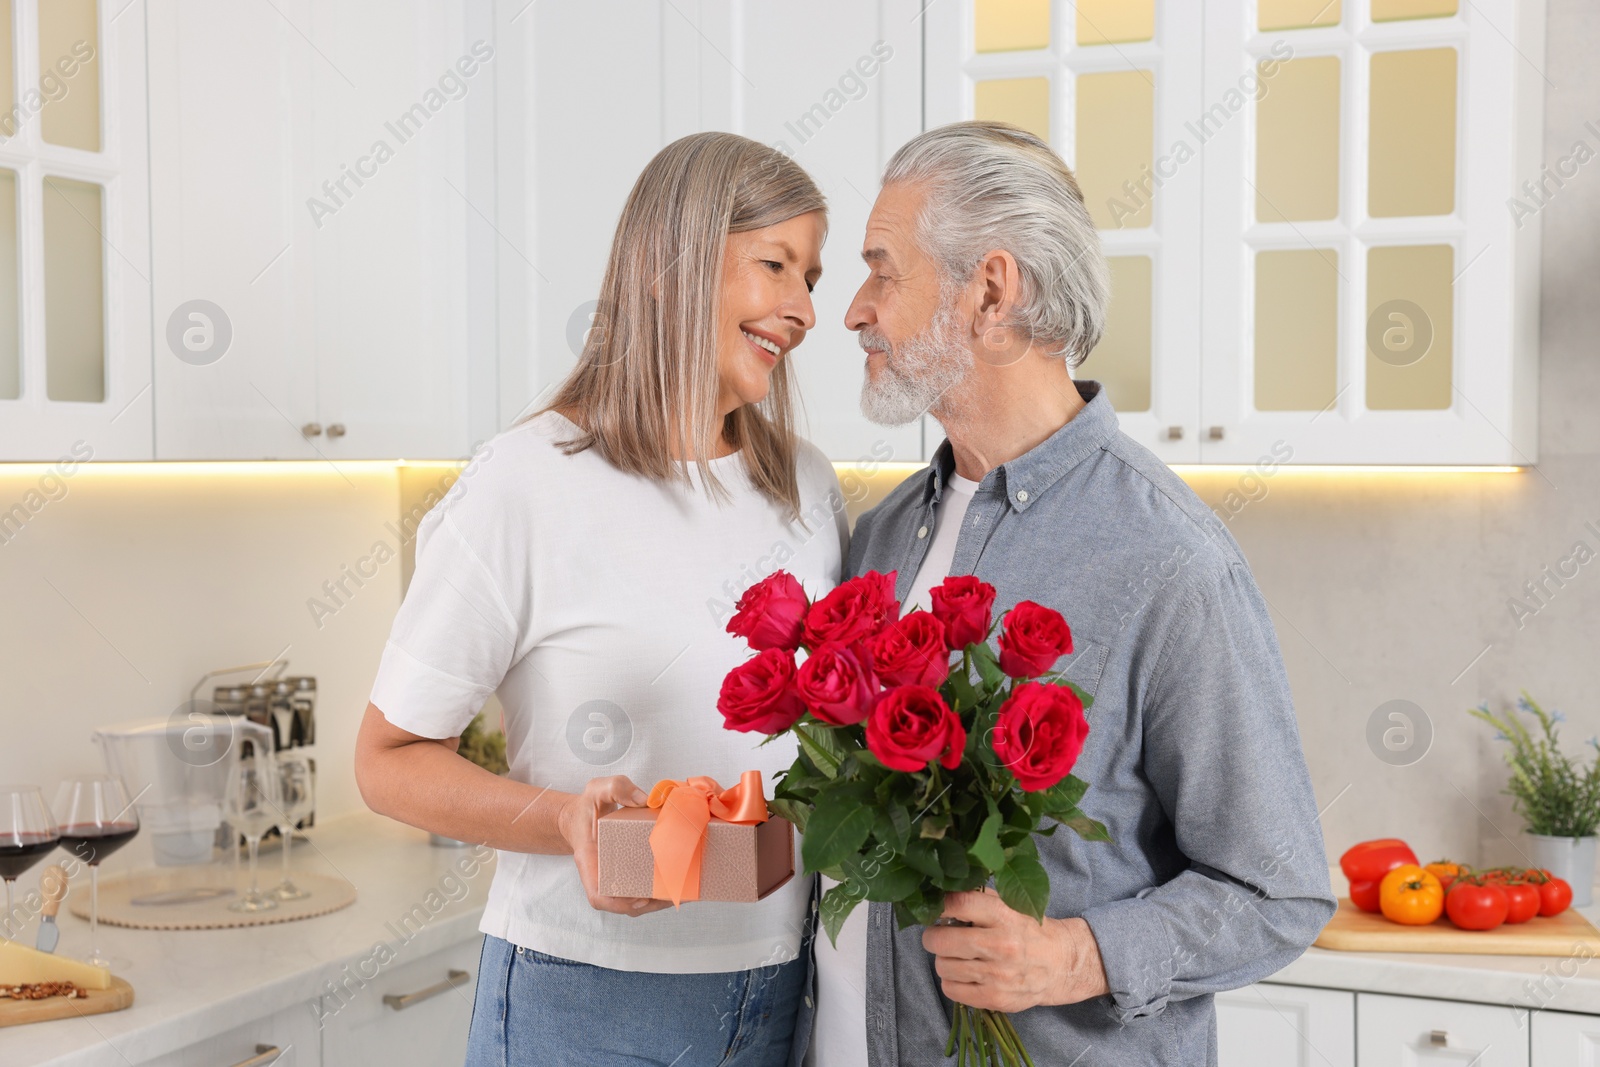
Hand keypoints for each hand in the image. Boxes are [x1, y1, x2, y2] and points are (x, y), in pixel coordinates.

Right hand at [557, 775, 672, 915]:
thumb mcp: (597, 789)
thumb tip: (644, 799)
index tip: (638, 899)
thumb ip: (617, 788)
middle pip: (623, 902)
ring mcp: (615, 876)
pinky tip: (679, 882)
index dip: (617, 904)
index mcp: (590, 861)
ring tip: (683, 892)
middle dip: (648, 904)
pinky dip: (658, 890)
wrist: (580, 815)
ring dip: (658, 901)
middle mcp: (602, 875)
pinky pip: (641, 888)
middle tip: (673, 894)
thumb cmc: (587, 806)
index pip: (597, 896)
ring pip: (635, 900)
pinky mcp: (627, 871)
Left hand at [921, 888, 1108, 1011]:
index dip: (938, 906)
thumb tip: (940, 896)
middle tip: (939, 936)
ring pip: (943, 967)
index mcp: (1004, 916)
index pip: (958, 904)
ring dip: (945, 960)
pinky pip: (951, 990)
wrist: (1061, 964)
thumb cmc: (1029, 930)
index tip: (935, 910)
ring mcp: (997, 975)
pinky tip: (964, 975)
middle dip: (933, 937)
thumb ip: (978, 898)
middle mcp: (1000, 945)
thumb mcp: (1010, 904)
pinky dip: (952, 982)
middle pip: (941, 941)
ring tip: (958, 957)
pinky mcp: (995, 999)